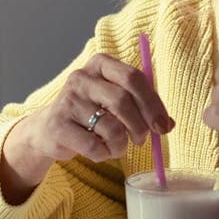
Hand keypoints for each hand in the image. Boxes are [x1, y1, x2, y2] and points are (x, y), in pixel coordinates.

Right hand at [1, 53, 172, 200]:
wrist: (50, 129)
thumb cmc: (92, 112)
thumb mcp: (117, 101)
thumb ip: (144, 107)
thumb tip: (168, 124)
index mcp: (101, 64)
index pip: (134, 78)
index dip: (153, 104)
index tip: (163, 126)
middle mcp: (82, 77)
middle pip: (123, 101)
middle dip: (140, 126)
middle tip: (142, 140)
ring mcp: (67, 100)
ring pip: (111, 127)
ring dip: (121, 145)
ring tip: (118, 147)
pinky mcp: (58, 126)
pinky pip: (94, 146)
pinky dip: (104, 154)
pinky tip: (100, 151)